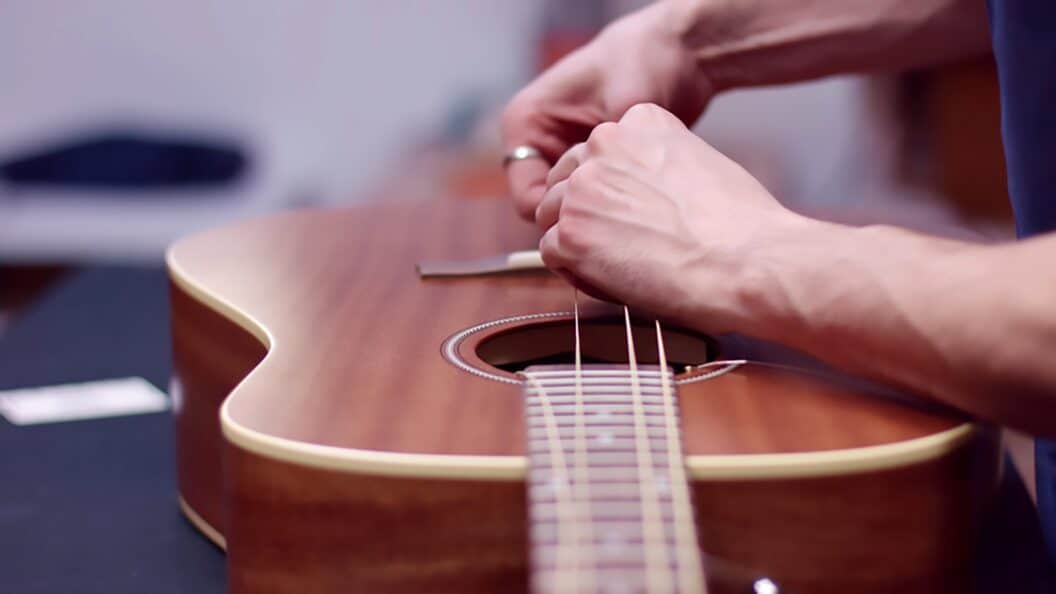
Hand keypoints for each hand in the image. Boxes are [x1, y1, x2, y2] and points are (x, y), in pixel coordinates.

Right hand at [501, 2, 715, 219]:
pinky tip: (640, 194)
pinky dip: (613, 201)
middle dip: (581, 216)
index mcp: (525, 124)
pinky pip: (592, 198)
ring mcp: (562, 153)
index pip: (528, 200)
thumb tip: (594, 202)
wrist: (679, 51)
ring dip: (599, 210)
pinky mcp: (588, 163)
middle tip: (621, 215)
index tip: (602, 219)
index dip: (562, 218)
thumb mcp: (619, 110)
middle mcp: (537, 142)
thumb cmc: (643, 65)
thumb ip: (603, 157)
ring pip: (572, 206)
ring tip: (633, 202)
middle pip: (548, 207)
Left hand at [537, 103, 808, 333]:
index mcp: (637, 120)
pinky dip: (579, 272)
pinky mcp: (570, 234)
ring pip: (554, 217)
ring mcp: (581, 189)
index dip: (615, 191)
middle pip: (567, 182)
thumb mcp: (699, 162)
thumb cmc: (741, 225)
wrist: (749, 262)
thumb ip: (656, 165)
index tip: (643, 213)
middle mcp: (601, 144)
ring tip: (629, 262)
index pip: (598, 154)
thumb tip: (640, 191)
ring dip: (581, 242)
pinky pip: (553, 255)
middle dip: (588, 213)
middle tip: (630, 243)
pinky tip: (620, 279)